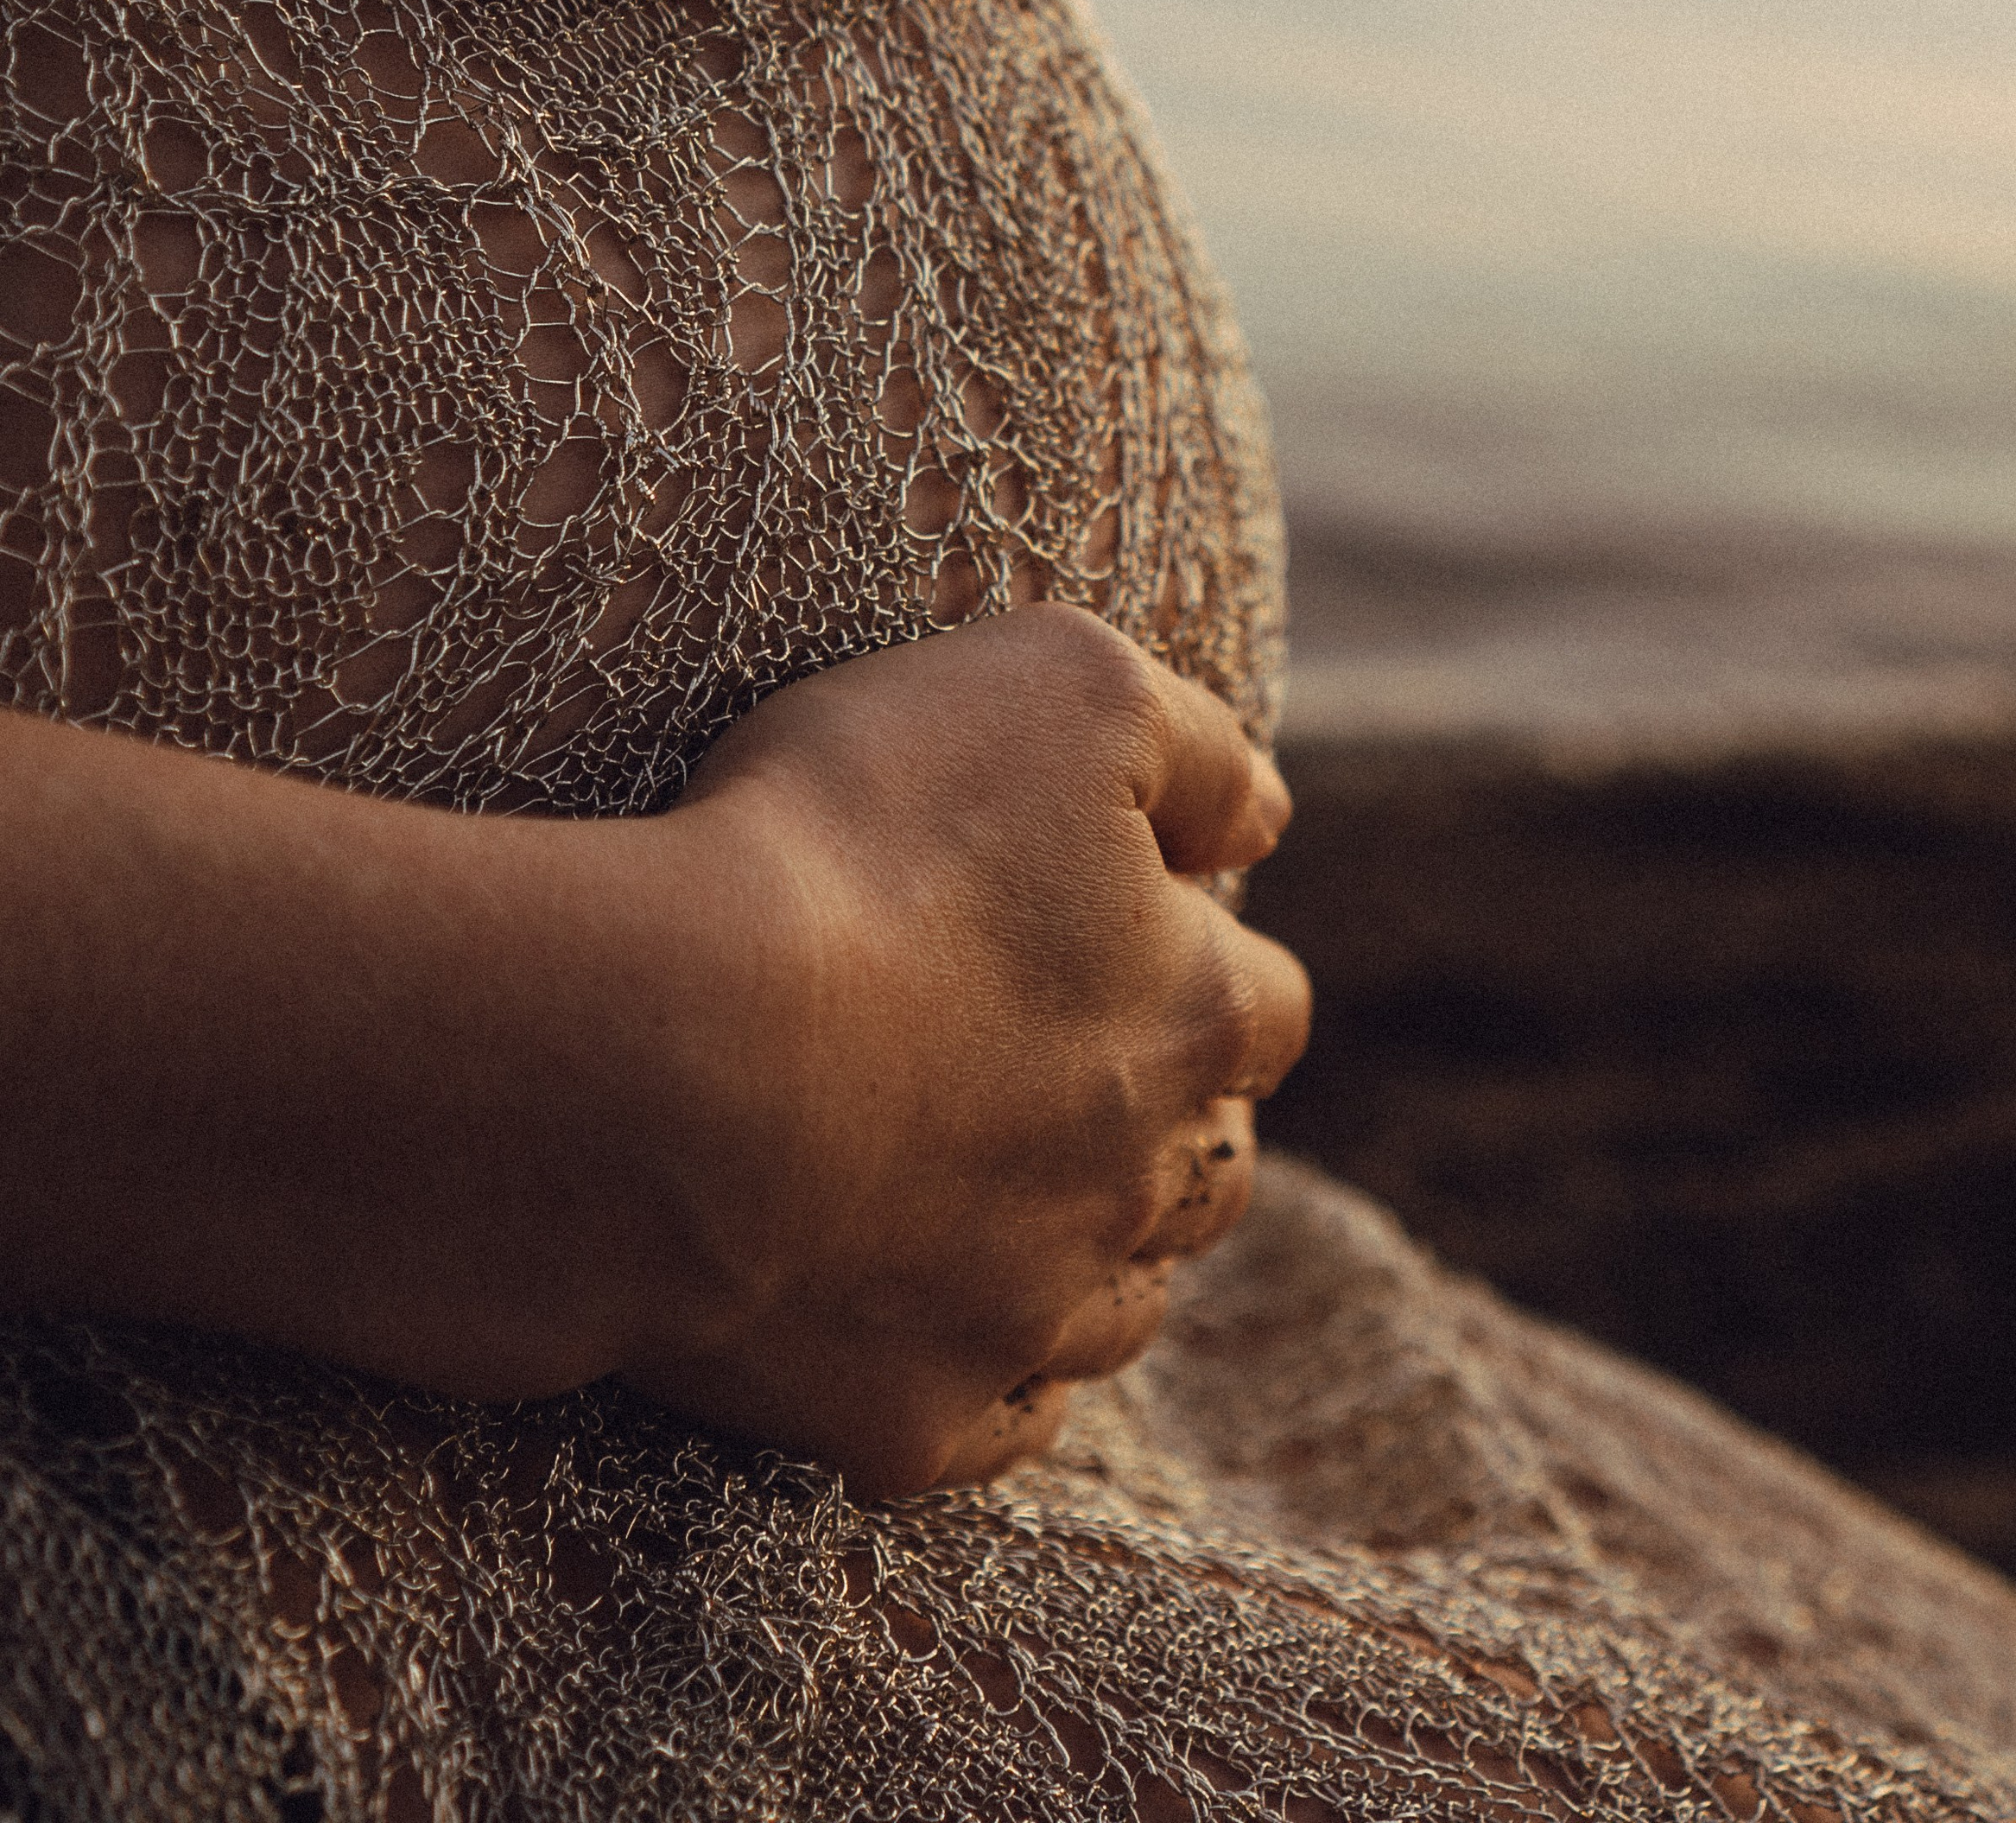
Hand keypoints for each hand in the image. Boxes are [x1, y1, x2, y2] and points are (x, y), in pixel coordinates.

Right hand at [0, 613, 1306, 1506]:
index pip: (1261, 1003)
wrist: (667, 1065)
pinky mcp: (913, 1417)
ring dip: (1081, 1248)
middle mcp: (1144, 1183)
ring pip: (1115, 1304)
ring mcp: (1029, 1315)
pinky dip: (977, 1366)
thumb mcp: (1059, 685)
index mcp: (1195, 1015)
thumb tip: (1260, 819)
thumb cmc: (856, 844)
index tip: (1121, 937)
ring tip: (997, 1192)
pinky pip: (993, 1417)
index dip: (1197, 959)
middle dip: (1163, 1122)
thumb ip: (1189, 742)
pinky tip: (922, 1314)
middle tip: (1060, 1070)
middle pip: (1208, 1168)